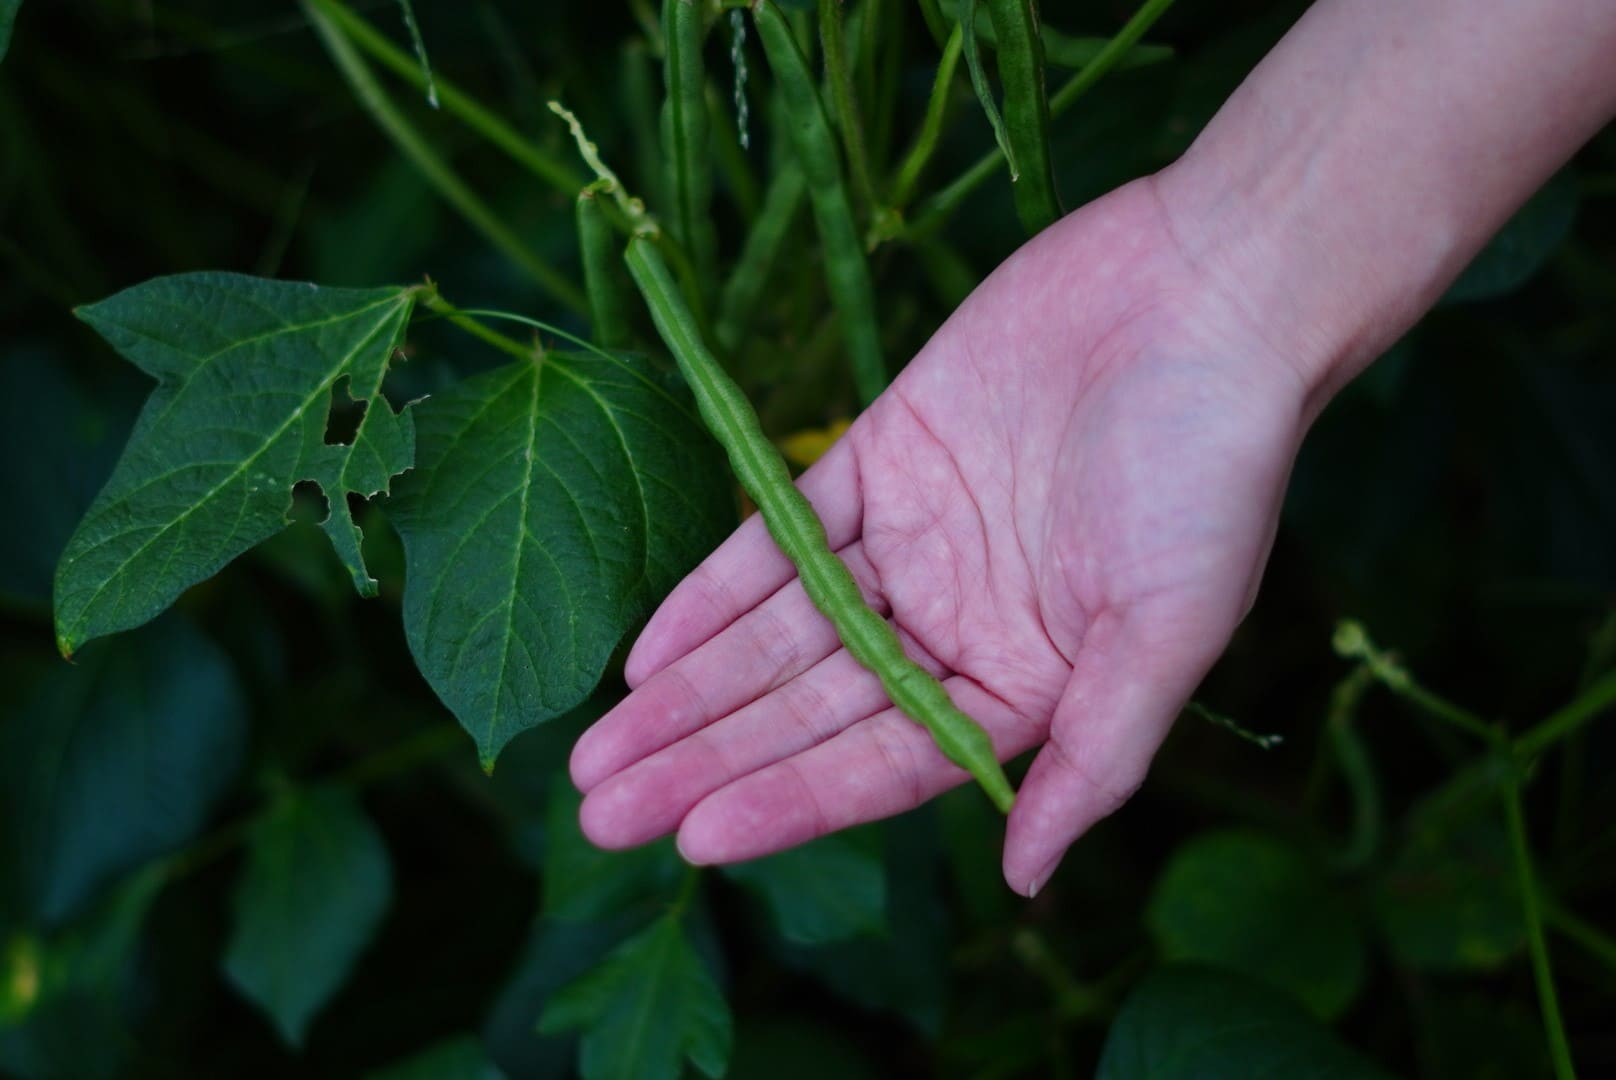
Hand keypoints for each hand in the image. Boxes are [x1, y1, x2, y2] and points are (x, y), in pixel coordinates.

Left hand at [569, 177, 1314, 894]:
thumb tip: (1025, 882)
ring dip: (688, 687)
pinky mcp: (883, 454)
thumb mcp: (1169, 634)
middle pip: (809, 709)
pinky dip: (713, 587)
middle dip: (705, 761)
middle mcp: (956, 624)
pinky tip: (647, 648)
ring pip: (778, 630)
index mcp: (1025, 683)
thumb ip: (1096, 758)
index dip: (787, 801)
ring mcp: (912, 541)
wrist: (1204, 292)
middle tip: (601, 816)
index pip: (883, 764)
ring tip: (597, 752)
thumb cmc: (1212, 472)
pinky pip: (780, 533)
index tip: (694, 839)